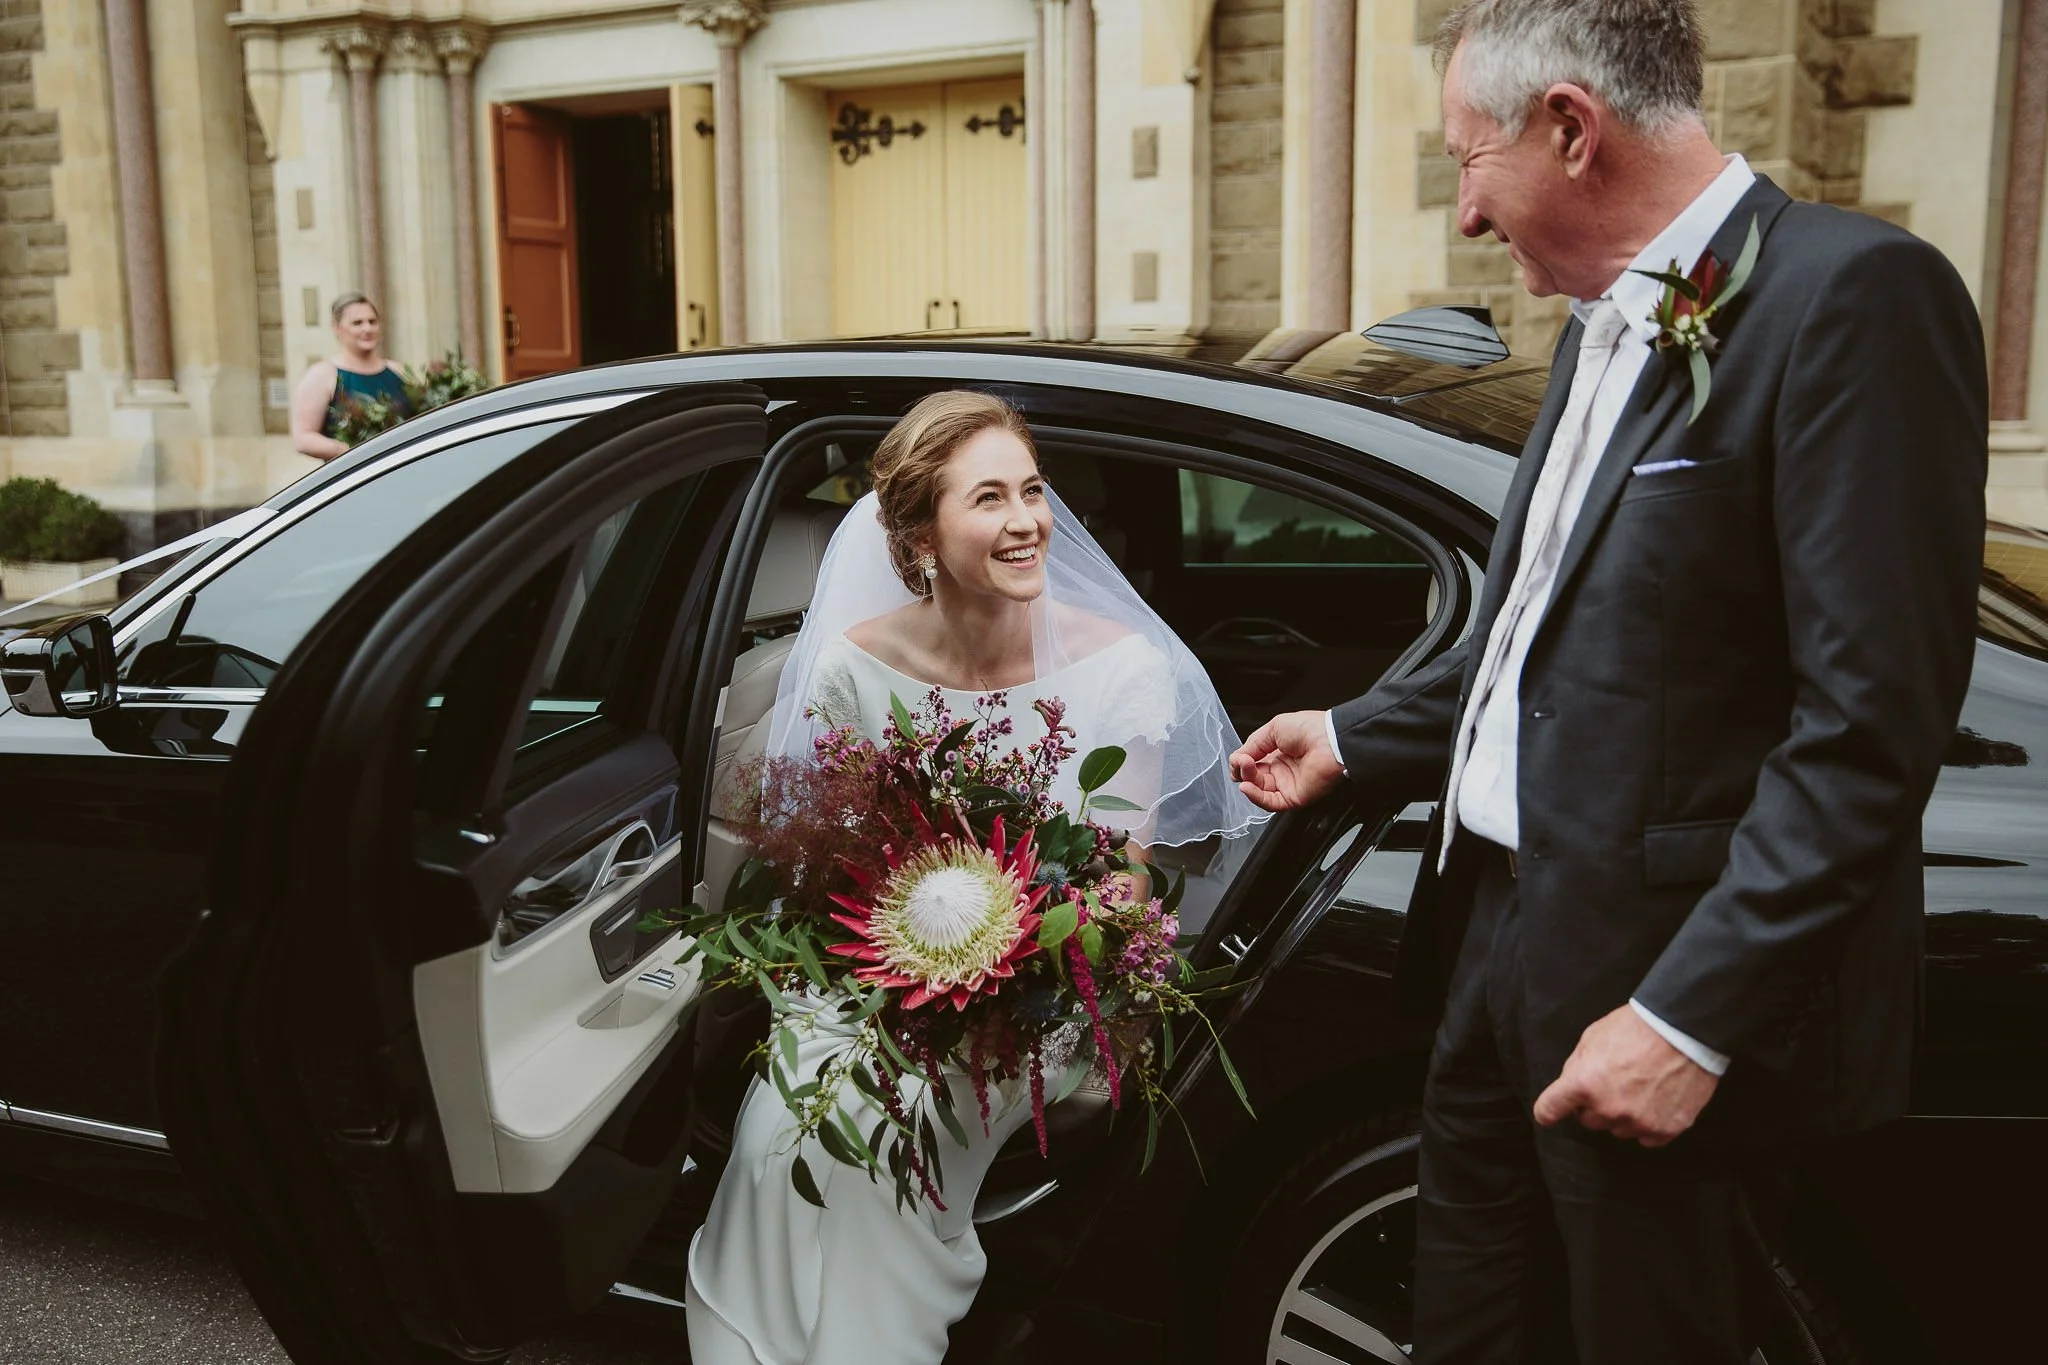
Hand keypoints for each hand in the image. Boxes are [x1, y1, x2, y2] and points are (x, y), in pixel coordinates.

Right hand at [1229, 711, 1345, 811]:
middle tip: (1242, 761)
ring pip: (1259, 790)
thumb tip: (1237, 758)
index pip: (1253, 763)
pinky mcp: (1293, 797)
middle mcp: (1282, 770)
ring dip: (1247, 780)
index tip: (1237, 758)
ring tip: (1245, 767)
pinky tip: (1246, 787)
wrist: (1329, 740)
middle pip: (1254, 777)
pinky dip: (1255, 797)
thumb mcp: (1273, 729)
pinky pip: (1270, 803)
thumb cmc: (1310, 729)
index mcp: (1278, 752)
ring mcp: (1287, 784)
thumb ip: (1252, 745)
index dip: (1242, 762)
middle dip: (1243, 770)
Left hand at [1532, 1005, 1719, 1147]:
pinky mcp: (1665, 1130)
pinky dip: (1649, 1124)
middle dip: (1595, 1105)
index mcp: (1584, 1083)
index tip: (1550, 1114)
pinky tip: (1657, 1102)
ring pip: (1618, 1129)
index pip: (1549, 1110)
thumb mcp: (1592, 1037)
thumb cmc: (1636, 1028)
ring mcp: (1638, 1121)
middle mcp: (1608, 1108)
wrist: (1684, 1029)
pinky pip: (1646, 1138)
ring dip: (1623, 1114)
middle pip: (1589, 1120)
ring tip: (1641, 1087)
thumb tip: (1570, 1085)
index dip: (1548, 1111)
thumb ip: (1577, 1066)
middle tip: (1614, 1082)